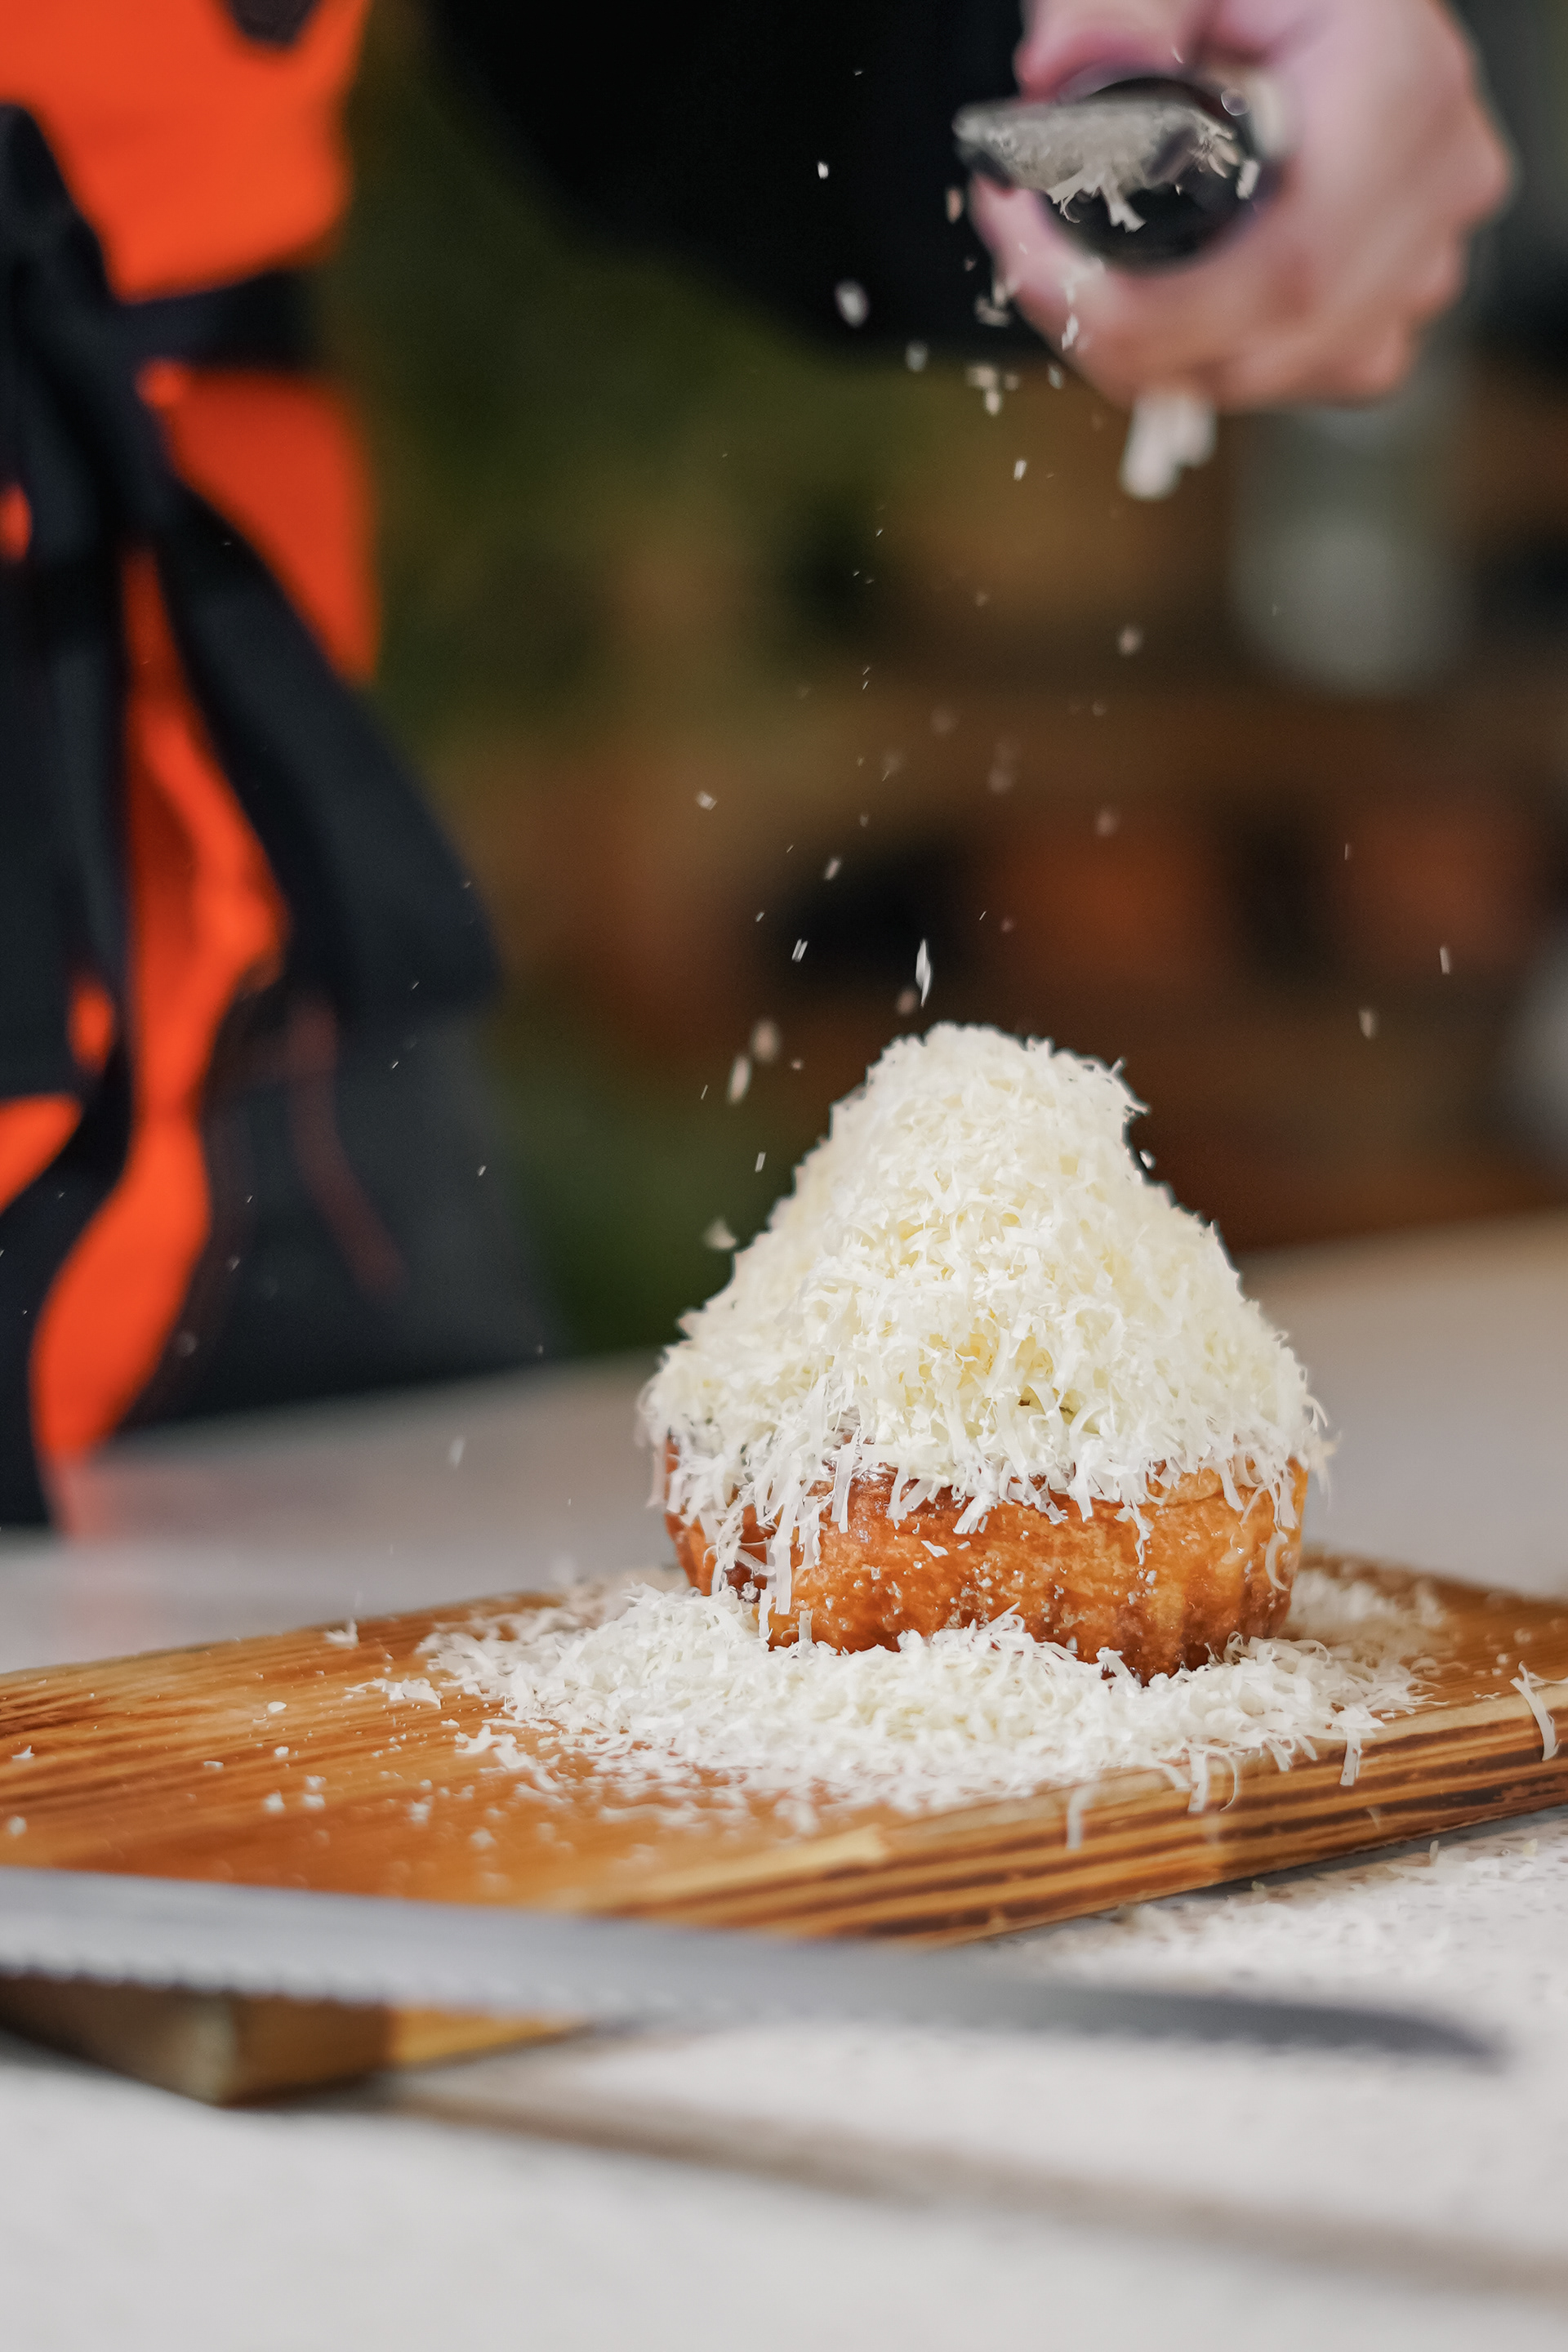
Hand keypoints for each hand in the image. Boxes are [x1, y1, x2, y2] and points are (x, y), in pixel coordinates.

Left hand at [969, 0, 1512, 410]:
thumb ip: (1112, 10)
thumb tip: (1055, 76)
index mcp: (1397, 84)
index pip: (1285, 267)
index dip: (1147, 308)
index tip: (1038, 263)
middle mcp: (1436, 180)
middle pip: (1270, 340)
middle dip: (1124, 333)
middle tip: (1031, 264)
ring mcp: (1427, 250)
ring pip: (1277, 371)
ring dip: (1157, 349)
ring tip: (1085, 264)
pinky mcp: (1400, 296)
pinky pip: (1298, 373)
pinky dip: (1213, 353)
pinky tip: (1164, 290)